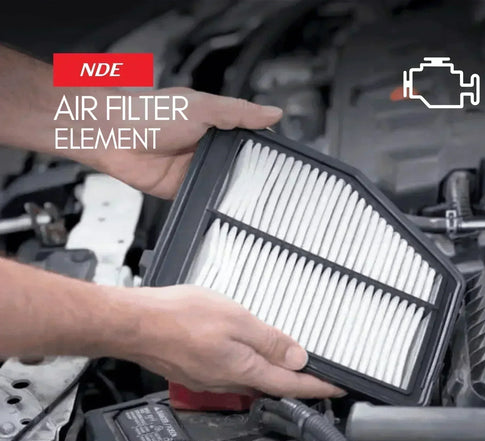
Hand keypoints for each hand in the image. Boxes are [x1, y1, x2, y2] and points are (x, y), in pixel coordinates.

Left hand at [97, 88, 282, 198]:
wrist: (116, 137)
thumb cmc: (151, 114)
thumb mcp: (204, 107)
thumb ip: (239, 112)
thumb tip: (272, 113)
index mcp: (215, 124)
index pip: (248, 137)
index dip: (263, 147)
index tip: (282, 158)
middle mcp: (207, 146)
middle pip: (238, 163)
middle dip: (250, 172)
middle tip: (270, 182)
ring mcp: (196, 168)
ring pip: (223, 183)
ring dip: (231, 187)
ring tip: (250, 196)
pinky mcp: (183, 187)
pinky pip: (204, 197)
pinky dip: (212, 200)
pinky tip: (222, 202)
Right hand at [120, 285, 344, 397]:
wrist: (135, 324)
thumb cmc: (178, 318)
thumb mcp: (235, 320)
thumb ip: (269, 340)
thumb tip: (298, 357)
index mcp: (243, 369)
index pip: (291, 386)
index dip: (317, 387)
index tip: (336, 389)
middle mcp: (228, 381)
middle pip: (272, 387)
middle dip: (296, 382)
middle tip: (315, 372)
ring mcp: (210, 378)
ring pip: (251, 380)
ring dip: (271, 372)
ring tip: (285, 360)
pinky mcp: (197, 371)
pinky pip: (232, 373)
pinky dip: (248, 365)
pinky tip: (246, 351)